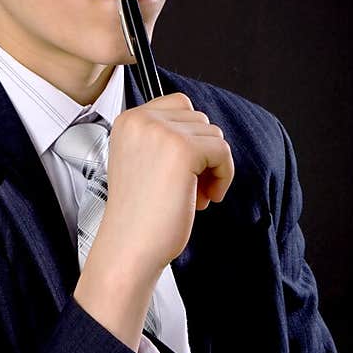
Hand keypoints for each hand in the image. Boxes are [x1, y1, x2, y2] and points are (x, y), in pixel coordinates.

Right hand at [99, 92, 234, 275]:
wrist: (129, 248)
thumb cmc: (137, 216)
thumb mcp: (142, 163)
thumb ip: (163, 139)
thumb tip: (203, 130)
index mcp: (128, 121)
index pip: (179, 104)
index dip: (191, 137)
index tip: (185, 168)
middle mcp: (142, 120)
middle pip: (199, 119)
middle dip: (203, 154)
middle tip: (192, 188)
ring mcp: (162, 132)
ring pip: (214, 134)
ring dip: (213, 167)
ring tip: (195, 196)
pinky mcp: (184, 149)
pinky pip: (223, 151)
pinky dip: (223, 177)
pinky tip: (205, 199)